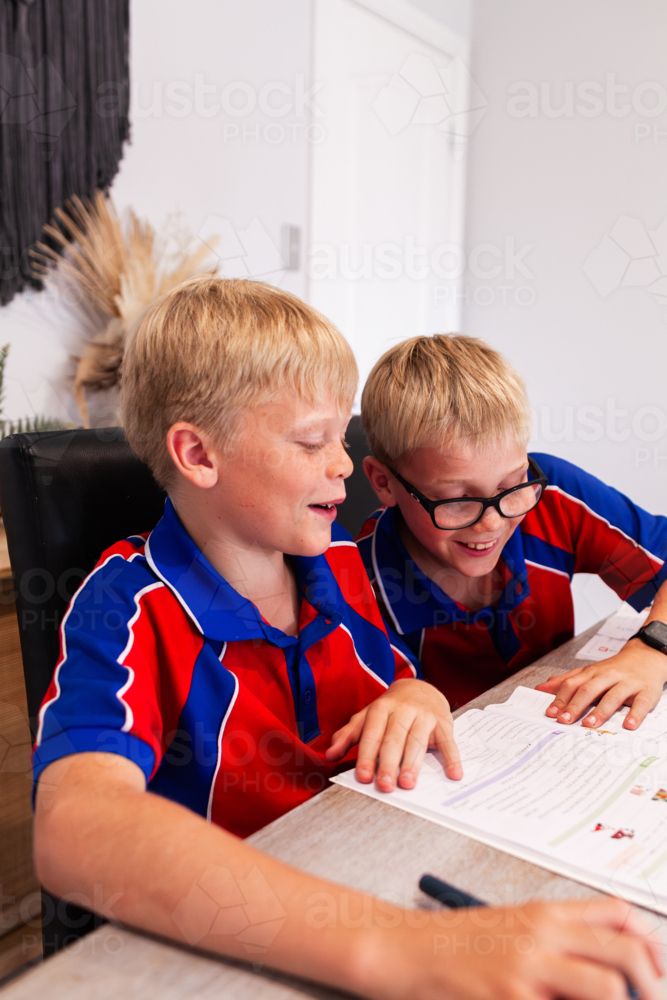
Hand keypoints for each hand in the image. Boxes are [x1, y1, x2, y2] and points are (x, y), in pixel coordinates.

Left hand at [324, 678, 461, 789]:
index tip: (363, 777)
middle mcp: (403, 709)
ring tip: (407, 784)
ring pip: (417, 741)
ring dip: (413, 763)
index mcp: (381, 708)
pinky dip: (452, 758)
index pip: (372, 734)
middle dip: (388, 764)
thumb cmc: (390, 709)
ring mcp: (424, 715)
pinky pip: (448, 742)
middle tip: (384, 786)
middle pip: (394, 739)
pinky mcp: (443, 723)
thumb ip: (348, 735)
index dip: (366, 756)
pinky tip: (453, 774)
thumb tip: (330, 755)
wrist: (420, 688)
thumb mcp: (366, 717)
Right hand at [385, 897, 663, 999]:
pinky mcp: (508, 998)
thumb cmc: (455, 944)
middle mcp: (542, 935)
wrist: (403, 949)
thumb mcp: (510, 927)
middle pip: (626, 954)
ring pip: (608, 989)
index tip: (656, 976)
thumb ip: (556, 941)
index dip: (650, 949)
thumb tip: (613, 974)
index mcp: (545, 913)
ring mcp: (527, 969)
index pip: (620, 917)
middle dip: (650, 987)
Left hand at [535, 638, 666, 728]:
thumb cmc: (614, 669)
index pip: (572, 685)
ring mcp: (627, 683)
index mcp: (592, 673)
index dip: (560, 699)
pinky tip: (628, 725)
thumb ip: (566, 680)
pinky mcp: (646, 691)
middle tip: (564, 721)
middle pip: (589, 690)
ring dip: (600, 711)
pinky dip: (635, 714)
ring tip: (589, 724)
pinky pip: (641, 703)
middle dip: (575, 706)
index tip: (551, 713)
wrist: (646, 656)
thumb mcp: (588, 671)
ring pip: (612, 696)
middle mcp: (608, 676)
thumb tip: (540, 689)